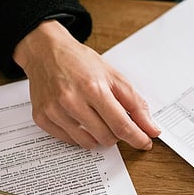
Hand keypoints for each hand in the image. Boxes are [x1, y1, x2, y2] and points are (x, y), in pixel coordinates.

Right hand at [13, 20, 160, 149]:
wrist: (46, 52)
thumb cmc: (81, 62)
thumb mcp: (114, 77)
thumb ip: (135, 104)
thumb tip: (151, 128)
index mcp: (93, 88)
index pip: (121, 125)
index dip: (137, 137)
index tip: (145, 142)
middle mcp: (71, 101)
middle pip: (106, 137)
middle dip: (118, 134)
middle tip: (117, 121)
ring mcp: (54, 111)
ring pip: (88, 143)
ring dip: (100, 136)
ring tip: (98, 118)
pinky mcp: (42, 118)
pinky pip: (70, 141)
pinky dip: (81, 135)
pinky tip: (82, 119)